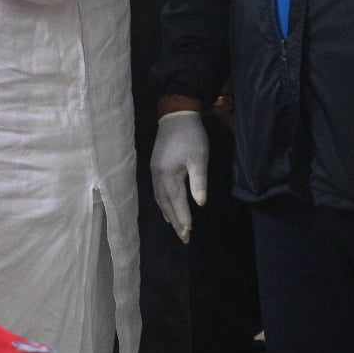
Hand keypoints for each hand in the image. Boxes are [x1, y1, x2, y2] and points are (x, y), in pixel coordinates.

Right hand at [150, 110, 208, 243]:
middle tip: (184, 238)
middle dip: (175, 221)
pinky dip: (162, 202)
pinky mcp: (155, 166)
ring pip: (159, 198)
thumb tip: (199, 204)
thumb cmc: (191, 136)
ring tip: (176, 227)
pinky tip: (167, 206)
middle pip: (165, 203)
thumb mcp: (199, 158)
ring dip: (168, 213)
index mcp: (168, 175)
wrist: (176, 114)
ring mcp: (154, 170)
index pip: (176, 202)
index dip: (183, 219)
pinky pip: (157, 190)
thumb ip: (198, 182)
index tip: (188, 235)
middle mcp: (157, 175)